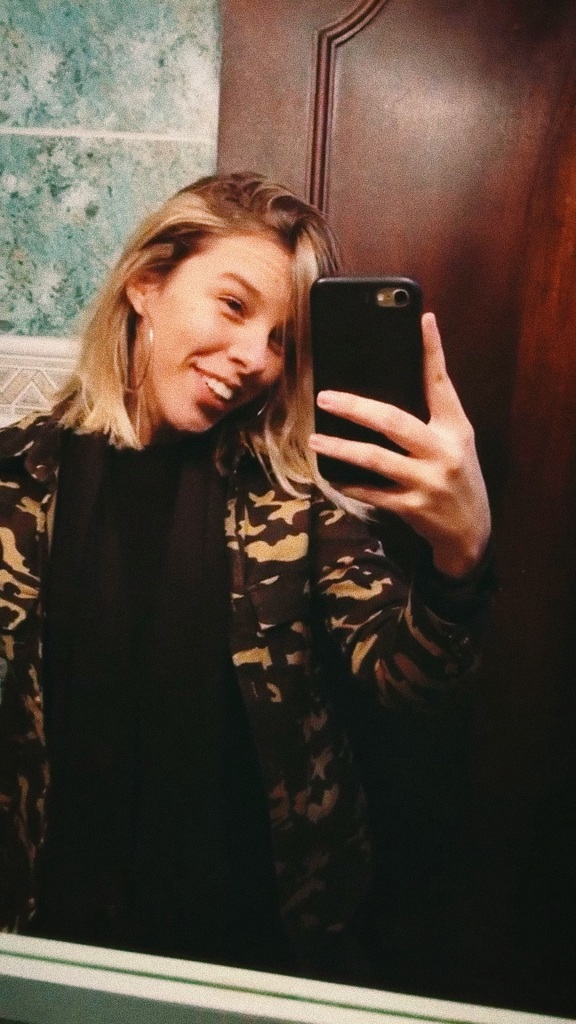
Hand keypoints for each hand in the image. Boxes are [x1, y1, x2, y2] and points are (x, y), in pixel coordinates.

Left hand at [309, 312, 490, 577]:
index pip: (442, 383)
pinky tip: (331, 476)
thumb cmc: (454, 476)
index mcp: (455, 428)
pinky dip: (349, 483)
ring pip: (376, 460)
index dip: (433, 350)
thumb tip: (389, 382)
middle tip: (325, 396)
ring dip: (341, 449)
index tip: (422, 319)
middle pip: (394, 422)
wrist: (471, 532)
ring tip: (315, 439)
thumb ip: (430, 414)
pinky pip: (372, 493)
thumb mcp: (454, 441)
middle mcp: (444, 452)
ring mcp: (428, 481)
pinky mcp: (413, 508)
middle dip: (355, 407)